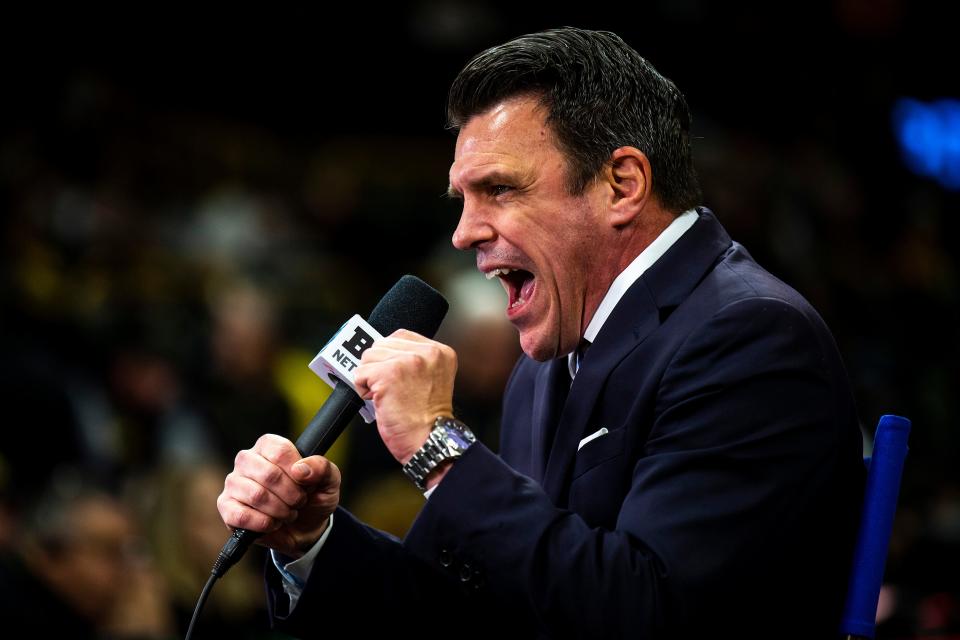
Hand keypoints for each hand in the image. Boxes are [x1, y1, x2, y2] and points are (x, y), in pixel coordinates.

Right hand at [217, 434, 339, 557]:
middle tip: (299, 502)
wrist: (306, 528)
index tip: (307, 485)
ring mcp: (234, 483)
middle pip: (268, 474)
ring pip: (256, 495)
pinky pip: (240, 516)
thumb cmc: (314, 497)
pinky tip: (272, 523)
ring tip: (287, 513)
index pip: (280, 451)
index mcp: (269, 446)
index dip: (298, 472)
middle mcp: (247, 460)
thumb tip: (300, 470)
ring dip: (280, 510)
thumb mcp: (329, 481)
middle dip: (291, 495)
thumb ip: (322, 468)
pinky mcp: (226, 507)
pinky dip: (263, 523)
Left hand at [353, 329, 457, 464]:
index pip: (399, 336)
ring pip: (368, 356)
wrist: (430, 441)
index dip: (389, 356)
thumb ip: (413, 360)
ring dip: (370, 378)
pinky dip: (362, 389)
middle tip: (391, 390)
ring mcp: (408, 361)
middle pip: (381, 344)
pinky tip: (379, 400)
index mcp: (440, 351)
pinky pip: (360, 373)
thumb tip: (380, 352)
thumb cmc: (426, 419)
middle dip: (378, 367)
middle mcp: (427, 352)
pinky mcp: (389, 374)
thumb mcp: (430, 379)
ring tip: (387, 396)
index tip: (394, 376)